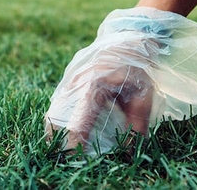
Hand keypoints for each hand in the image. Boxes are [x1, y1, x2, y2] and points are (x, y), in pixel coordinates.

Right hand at [44, 7, 196, 155]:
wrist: (129, 37)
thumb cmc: (137, 66)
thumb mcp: (143, 95)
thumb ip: (137, 124)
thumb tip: (133, 150)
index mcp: (92, 86)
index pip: (77, 122)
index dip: (75, 144)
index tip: (77, 158)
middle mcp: (75, 83)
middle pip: (56, 117)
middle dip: (59, 140)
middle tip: (67, 157)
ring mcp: (69, 80)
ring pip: (53, 110)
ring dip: (56, 129)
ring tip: (64, 148)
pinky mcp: (69, 80)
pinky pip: (58, 103)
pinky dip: (59, 118)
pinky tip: (66, 131)